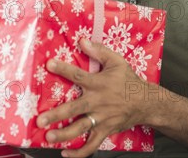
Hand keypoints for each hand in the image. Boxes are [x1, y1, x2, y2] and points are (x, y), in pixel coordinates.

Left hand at [36, 39, 151, 157]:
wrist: (146, 102)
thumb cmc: (128, 80)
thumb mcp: (116, 61)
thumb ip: (98, 50)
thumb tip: (82, 40)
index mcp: (98, 84)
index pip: (78, 75)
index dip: (63, 69)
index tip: (49, 64)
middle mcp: (97, 102)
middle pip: (74, 109)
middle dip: (56, 115)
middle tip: (40, 119)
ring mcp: (101, 119)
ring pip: (80, 129)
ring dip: (63, 135)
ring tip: (49, 138)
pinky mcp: (105, 131)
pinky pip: (92, 145)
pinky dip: (80, 152)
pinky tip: (66, 154)